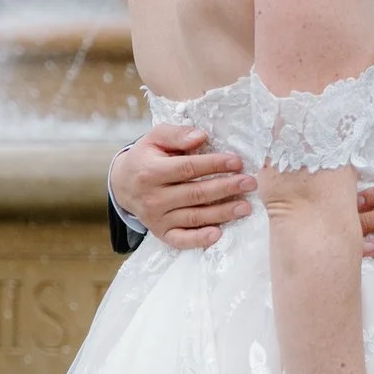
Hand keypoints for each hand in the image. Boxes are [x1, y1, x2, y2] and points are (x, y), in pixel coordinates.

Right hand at [110, 125, 254, 249]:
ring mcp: (156, 218)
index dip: (214, 164)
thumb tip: (201, 137)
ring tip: (245, 207)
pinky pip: (181, 239)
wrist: (123, 184)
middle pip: (195, 193)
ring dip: (222, 213)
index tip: (237, 161)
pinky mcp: (161, 233)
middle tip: (250, 183)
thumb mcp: (155, 138)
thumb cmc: (146, 157)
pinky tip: (218, 234)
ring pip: (194, 216)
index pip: (187, 168)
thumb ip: (177, 134)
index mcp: (151, 171)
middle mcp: (153, 197)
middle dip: (226, 188)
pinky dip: (199, 239)